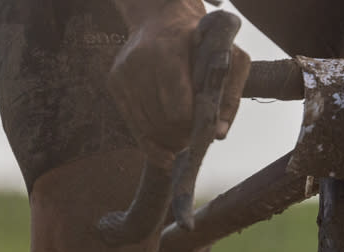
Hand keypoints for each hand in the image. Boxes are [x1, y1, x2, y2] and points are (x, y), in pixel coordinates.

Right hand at [107, 0, 249, 167]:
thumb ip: (228, 94)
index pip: (179, 111)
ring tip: (181, 134)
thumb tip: (218, 133)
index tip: (202, 125)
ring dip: (166, 138)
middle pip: (162, 122)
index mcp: (169, 53)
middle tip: (192, 133)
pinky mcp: (114, 82)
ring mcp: (124, 72)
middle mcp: (141, 61)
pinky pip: (132, 124)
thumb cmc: (199, 42)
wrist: (161, 19)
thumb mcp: (224, 57)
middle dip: (180, 134)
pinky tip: (164, 140)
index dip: (193, 125)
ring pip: (146, 127)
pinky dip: (150, 138)